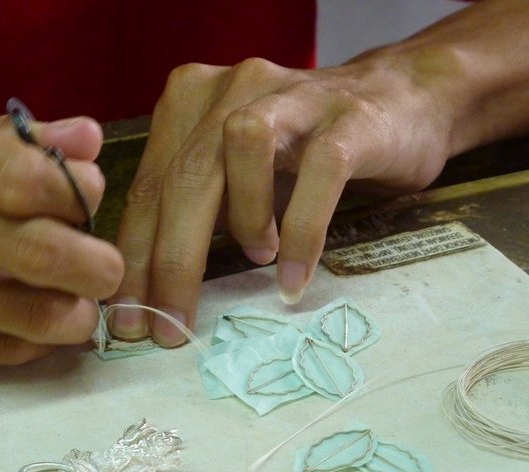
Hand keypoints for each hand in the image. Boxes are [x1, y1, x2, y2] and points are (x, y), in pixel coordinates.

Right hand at [0, 98, 122, 363]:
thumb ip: (4, 138)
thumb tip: (87, 141)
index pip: (21, 176)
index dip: (78, 196)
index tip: (92, 202)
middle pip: (28, 247)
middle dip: (95, 266)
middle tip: (109, 271)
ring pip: (14, 313)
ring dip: (72, 317)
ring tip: (84, 311)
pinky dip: (28, 345)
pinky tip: (40, 333)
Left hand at [113, 53, 459, 345]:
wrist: (399, 101)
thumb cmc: (301, 152)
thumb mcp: (234, 176)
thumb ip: (194, 210)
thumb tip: (152, 288)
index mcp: (191, 102)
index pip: (149, 187)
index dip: (134, 257)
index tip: (128, 318)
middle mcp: (233, 88)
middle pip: (185, 175)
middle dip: (170, 260)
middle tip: (170, 325)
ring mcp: (292, 95)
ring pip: (240, 151)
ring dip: (242, 219)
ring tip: (256, 257)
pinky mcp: (347, 117)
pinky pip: (320, 172)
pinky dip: (302, 232)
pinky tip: (294, 276)